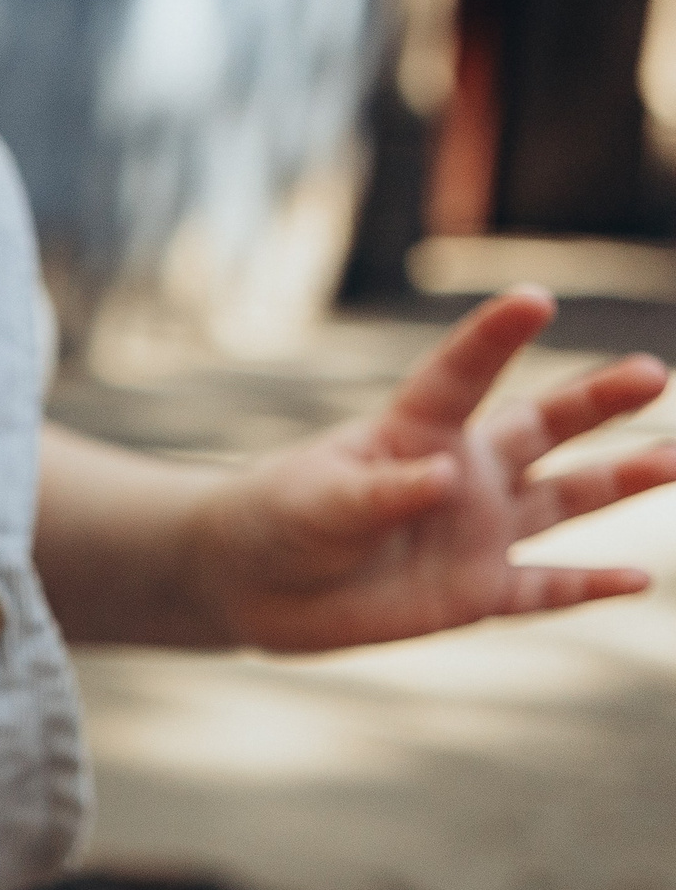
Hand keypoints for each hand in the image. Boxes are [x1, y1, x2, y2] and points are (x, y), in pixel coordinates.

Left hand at [201, 288, 675, 652]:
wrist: (255, 584)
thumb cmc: (276, 520)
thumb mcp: (316, 500)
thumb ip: (378, 490)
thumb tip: (445, 477)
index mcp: (412, 431)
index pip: (461, 376)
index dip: (495, 337)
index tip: (533, 299)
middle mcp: (460, 473)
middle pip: (539, 428)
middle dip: (595, 402)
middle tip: (650, 373)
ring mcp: (474, 531)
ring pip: (562, 501)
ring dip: (618, 482)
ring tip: (673, 459)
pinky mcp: (474, 591)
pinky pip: (543, 589)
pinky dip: (588, 587)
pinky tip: (638, 579)